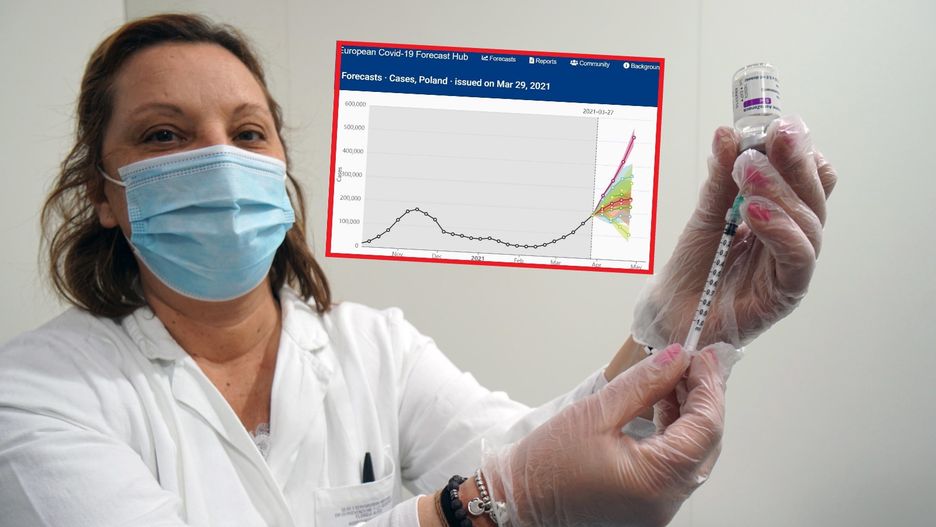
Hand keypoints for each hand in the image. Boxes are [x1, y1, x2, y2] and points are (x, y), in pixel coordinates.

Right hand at [482, 343, 737, 526]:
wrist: (516, 500)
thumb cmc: (545, 465)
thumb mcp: (596, 412)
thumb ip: (644, 383)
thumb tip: (677, 358)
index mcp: (654, 481)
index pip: (705, 427)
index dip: (710, 386)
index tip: (707, 355)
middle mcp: (664, 502)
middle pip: (706, 443)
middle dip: (704, 398)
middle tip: (695, 362)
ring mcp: (658, 509)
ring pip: (694, 455)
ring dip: (690, 415)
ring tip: (675, 378)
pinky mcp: (648, 507)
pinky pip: (676, 467)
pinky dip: (675, 435)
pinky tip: (664, 407)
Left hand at [632, 117, 836, 348]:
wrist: (672, 313)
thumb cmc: (695, 266)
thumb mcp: (707, 213)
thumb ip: (721, 178)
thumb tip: (727, 134)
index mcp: (783, 214)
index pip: (808, 176)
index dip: (797, 148)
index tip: (776, 124)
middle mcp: (795, 237)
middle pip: (814, 194)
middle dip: (794, 160)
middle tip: (773, 135)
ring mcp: (792, 265)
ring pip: (809, 221)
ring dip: (781, 190)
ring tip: (750, 171)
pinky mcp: (785, 293)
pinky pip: (797, 257)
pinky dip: (779, 229)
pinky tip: (753, 210)